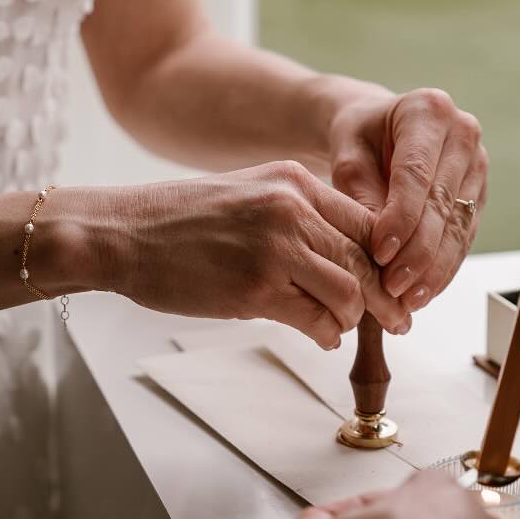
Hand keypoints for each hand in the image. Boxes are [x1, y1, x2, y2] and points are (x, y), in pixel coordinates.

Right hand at [99, 161, 409, 348]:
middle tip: (399, 319)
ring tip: (341, 328)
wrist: (120, 234)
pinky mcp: (256, 289)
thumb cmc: (176, 222)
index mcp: (292, 180)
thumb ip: (294, 216)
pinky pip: (316, 319)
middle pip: (366, 257)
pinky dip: (326, 334)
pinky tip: (320, 338)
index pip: (365, 220)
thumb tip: (338, 256)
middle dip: (386, 296)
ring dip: (353, 318)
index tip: (394, 281)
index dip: (387, 257)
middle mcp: (291, 208)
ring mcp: (275, 248)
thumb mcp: (247, 195)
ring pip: (349, 291)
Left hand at [327, 88, 488, 315]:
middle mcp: (463, 134)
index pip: (417, 173)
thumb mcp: (348, 156)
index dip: (401, 217)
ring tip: (408, 300)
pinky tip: (424, 292)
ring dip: (434, 268)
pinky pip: (464, 237)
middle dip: (418, 251)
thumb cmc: (359, 138)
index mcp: (428, 111)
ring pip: (459, 225)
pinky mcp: (480, 194)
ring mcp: (478, 165)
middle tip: (392, 287)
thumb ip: (361, 195)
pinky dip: (443, 268)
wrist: (379, 129)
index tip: (380, 253)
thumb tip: (378, 248)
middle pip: (443, 202)